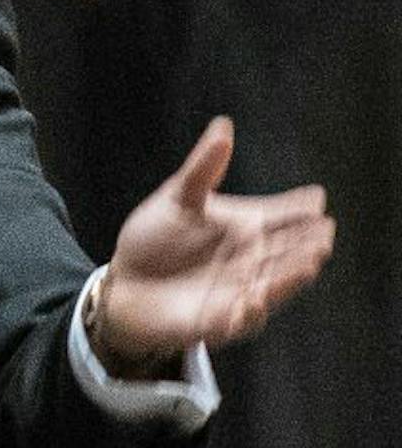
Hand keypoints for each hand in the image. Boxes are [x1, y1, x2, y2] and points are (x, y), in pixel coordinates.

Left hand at [93, 116, 333, 373]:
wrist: (123, 283)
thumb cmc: (153, 238)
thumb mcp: (178, 199)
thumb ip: (203, 169)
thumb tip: (223, 126)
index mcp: (247, 227)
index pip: (282, 216)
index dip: (300, 208)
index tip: (317, 198)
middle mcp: (251, 260)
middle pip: (288, 252)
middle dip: (307, 244)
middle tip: (324, 233)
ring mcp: (238, 291)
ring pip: (274, 285)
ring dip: (292, 276)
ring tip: (310, 261)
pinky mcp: (217, 321)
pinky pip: (240, 319)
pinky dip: (252, 310)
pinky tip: (258, 298)